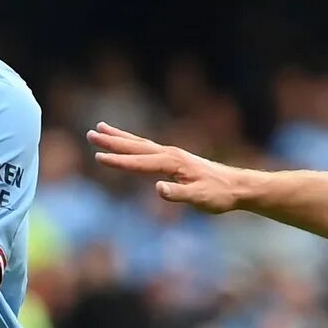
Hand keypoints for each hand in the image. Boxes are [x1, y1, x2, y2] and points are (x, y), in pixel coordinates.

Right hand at [86, 123, 251, 213]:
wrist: (236, 186)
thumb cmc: (218, 195)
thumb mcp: (199, 199)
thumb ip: (178, 194)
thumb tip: (157, 188)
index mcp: (172, 163)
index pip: (139, 162)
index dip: (118, 161)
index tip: (97, 157)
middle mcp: (169, 153)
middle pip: (134, 146)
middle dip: (112, 141)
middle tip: (90, 134)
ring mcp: (171, 153)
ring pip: (138, 143)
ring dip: (118, 136)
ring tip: (100, 128)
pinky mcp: (173, 157)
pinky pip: (146, 147)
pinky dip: (132, 141)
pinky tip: (126, 141)